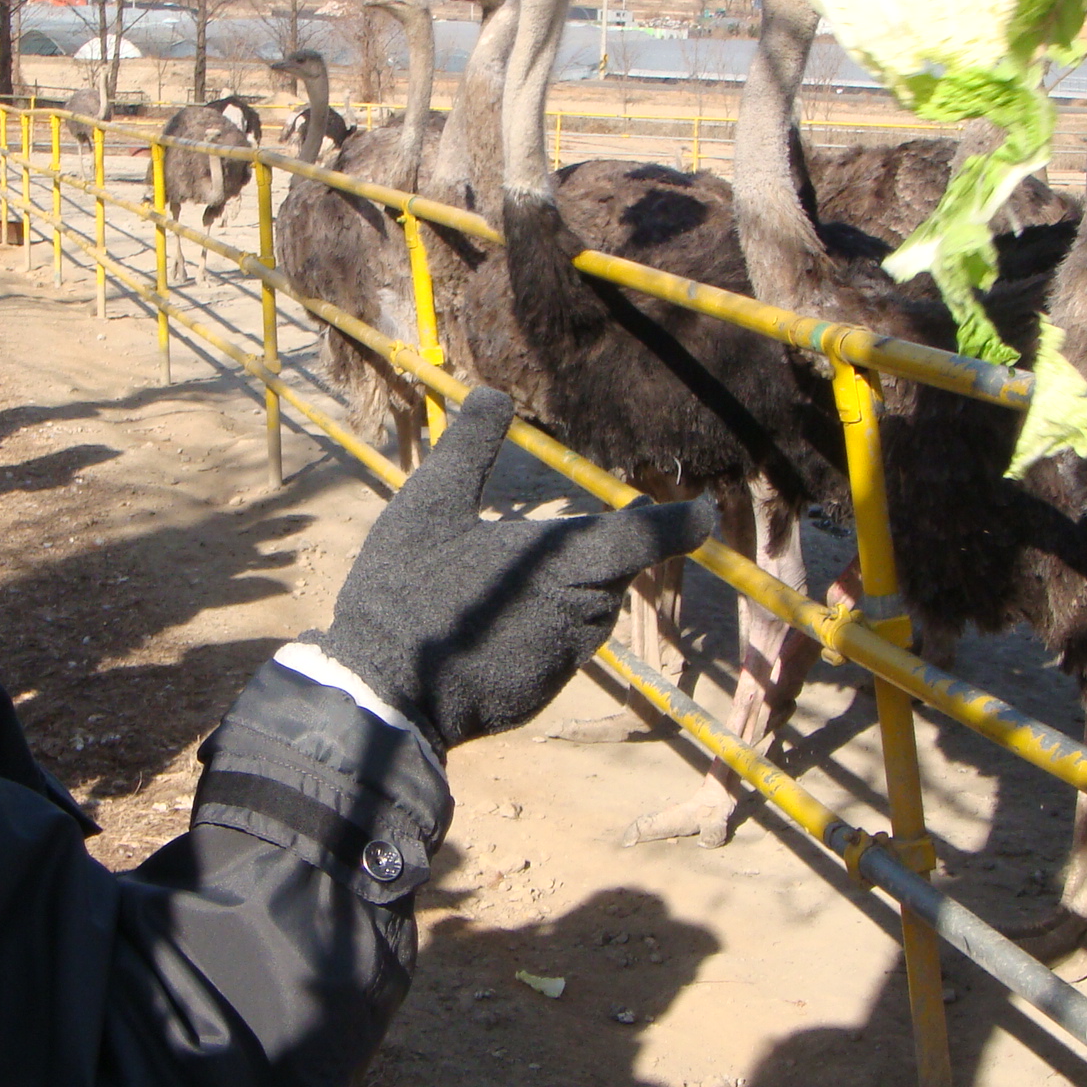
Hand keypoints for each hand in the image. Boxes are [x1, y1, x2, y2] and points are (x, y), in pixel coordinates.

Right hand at [319, 389, 714, 746]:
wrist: (383, 691)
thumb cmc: (408, 590)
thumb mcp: (430, 504)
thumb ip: (469, 449)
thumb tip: (494, 394)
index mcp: (562, 564)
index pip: (638, 537)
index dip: (675, 523)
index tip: (703, 511)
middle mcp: (577, 615)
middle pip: (612, 575)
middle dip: (609, 550)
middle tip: (622, 517)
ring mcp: (560, 660)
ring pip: (588, 612)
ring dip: (575, 589)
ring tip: (540, 570)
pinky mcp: (540, 690)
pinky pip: (559, 647)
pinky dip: (544, 626)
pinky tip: (501, 620)